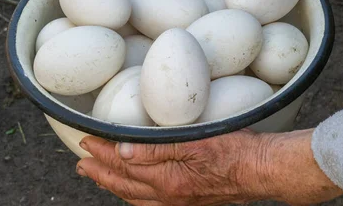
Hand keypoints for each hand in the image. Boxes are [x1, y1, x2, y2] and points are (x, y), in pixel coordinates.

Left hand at [76, 129, 342, 205]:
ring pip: (134, 196)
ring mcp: (177, 202)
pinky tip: (133, 191)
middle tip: (81, 163)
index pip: (123, 165)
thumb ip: (156, 150)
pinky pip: (150, 203)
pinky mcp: (187, 201)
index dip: (102, 153)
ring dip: (112, 184)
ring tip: (97, 175)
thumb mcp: (194, 142)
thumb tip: (122, 151)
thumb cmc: (233, 151)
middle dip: (99, 173)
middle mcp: (167, 196)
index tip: (86, 142)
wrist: (261, 171)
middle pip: (123, 185)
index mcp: (166, 180)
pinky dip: (133, 196)